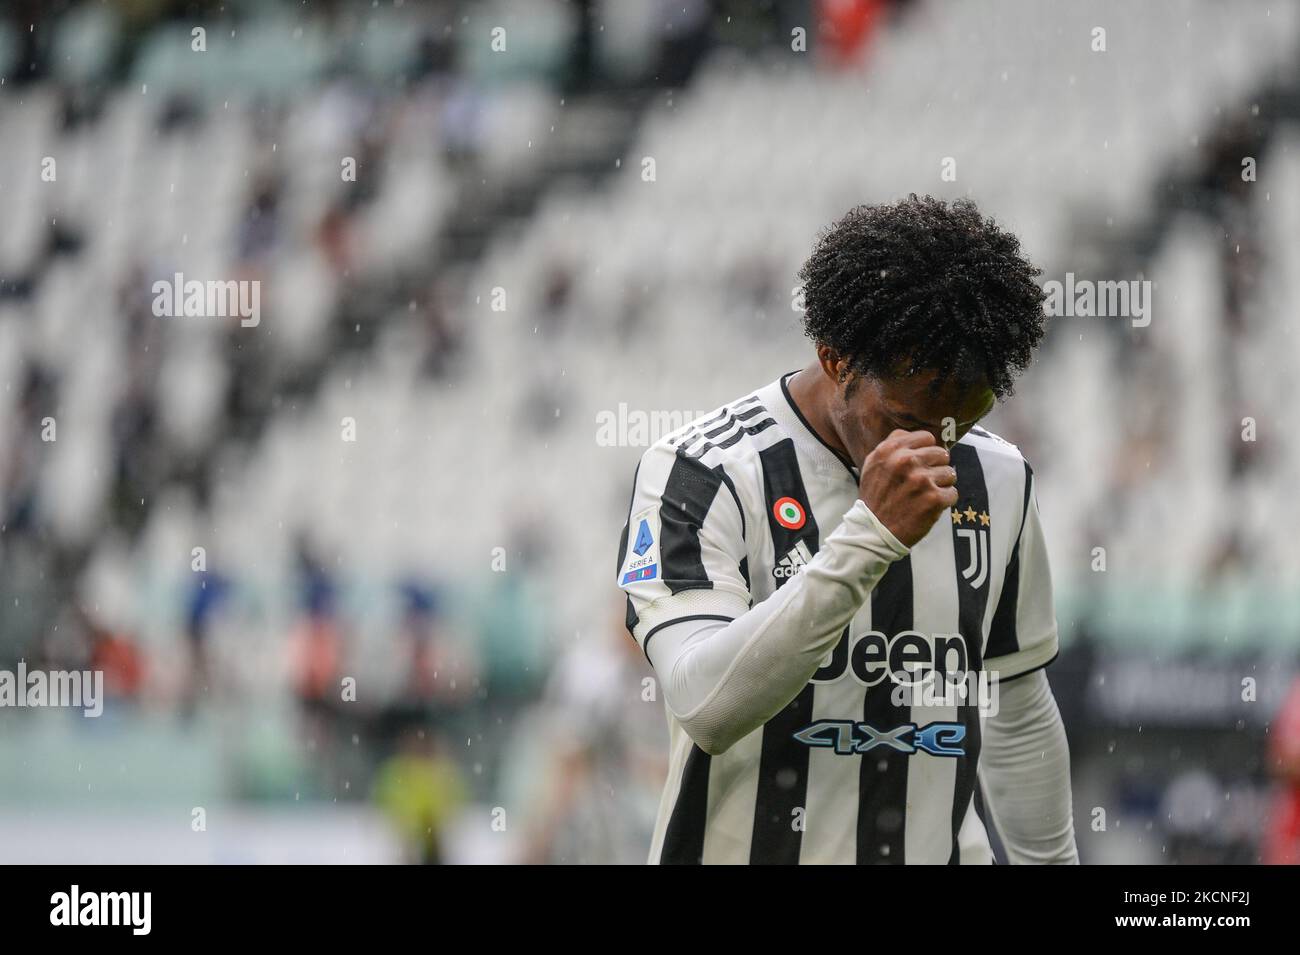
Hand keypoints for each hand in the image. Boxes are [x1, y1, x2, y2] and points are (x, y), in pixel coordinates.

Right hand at [858, 430, 957, 547]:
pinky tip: (929, 506)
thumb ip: (893, 445)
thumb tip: (921, 437)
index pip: (926, 437)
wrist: (874, 531)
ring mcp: (921, 480)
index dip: (927, 450)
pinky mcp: (934, 499)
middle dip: (936, 468)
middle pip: (942, 454)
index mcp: (890, 450)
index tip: (922, 463)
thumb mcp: (873, 464)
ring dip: (941, 485)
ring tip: (925, 496)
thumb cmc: (876, 497)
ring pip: (950, 473)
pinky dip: (944, 501)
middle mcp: (906, 461)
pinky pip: (953, 493)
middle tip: (924, 482)